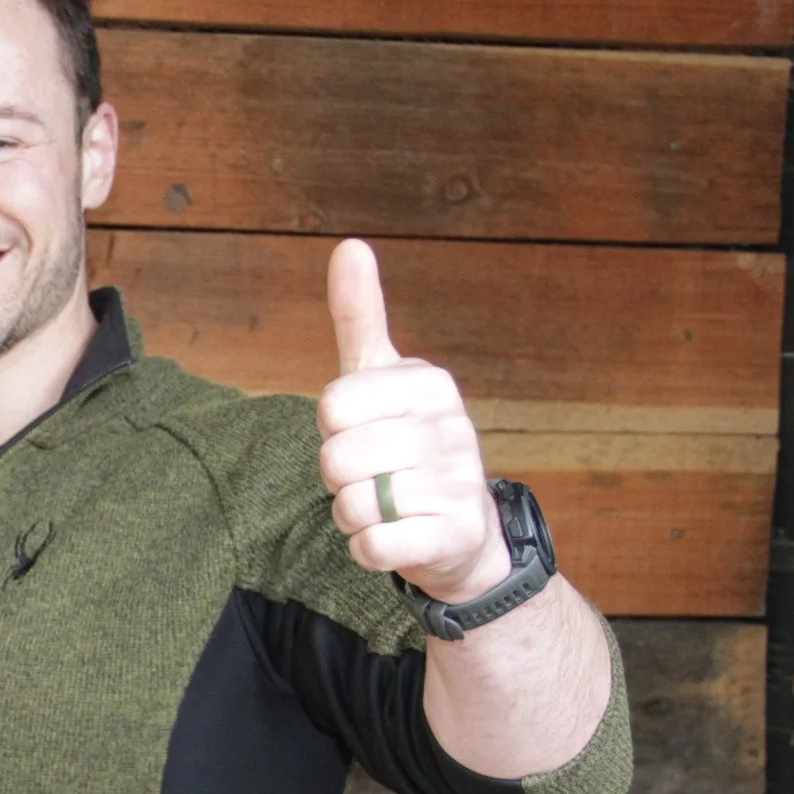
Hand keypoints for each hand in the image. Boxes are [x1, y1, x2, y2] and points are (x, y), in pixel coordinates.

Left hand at [316, 239, 509, 605]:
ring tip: (385, 505)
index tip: (363, 431)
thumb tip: (349, 245)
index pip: (332, 406)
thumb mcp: (382, 377)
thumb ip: (360, 317)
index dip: (332, 429)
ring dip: (352, 513)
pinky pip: (372, 546)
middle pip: (336, 459)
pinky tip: (395, 536)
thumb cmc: (406, 444)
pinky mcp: (452, 537)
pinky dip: (367, 548)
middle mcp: (451, 428)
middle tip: (372, 476)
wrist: (461, 530)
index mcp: (428, 384)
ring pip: (350, 505)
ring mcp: (457, 483)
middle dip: (338, 478)